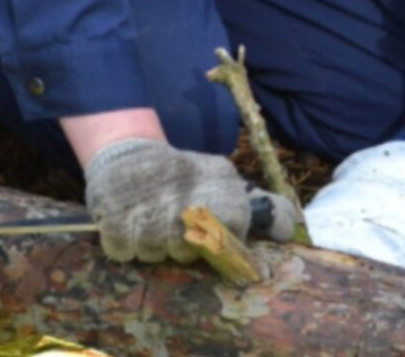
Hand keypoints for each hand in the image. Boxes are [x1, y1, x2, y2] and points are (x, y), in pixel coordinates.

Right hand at [84, 137, 296, 261]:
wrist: (130, 152)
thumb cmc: (184, 178)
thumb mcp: (226, 183)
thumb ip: (263, 208)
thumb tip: (290, 231)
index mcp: (219, 180)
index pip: (233, 224)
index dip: (222, 240)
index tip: (209, 234)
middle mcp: (185, 188)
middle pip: (187, 249)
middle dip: (178, 245)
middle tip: (172, 223)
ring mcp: (147, 199)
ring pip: (154, 252)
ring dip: (149, 244)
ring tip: (148, 219)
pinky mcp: (113, 208)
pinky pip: (123, 249)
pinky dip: (123, 243)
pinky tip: (128, 221)